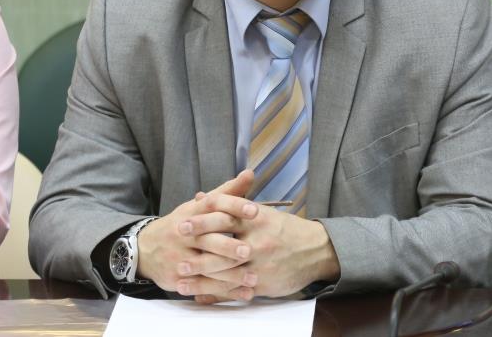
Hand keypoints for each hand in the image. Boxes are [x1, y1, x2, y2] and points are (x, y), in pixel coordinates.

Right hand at [136, 171, 258, 299]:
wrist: (146, 249)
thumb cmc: (182, 225)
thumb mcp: (200, 206)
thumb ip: (227, 192)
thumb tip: (250, 173)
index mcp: (192, 212)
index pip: (213, 205)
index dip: (233, 206)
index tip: (254, 210)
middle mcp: (184, 233)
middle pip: (208, 239)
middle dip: (228, 246)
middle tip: (249, 251)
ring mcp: (179, 257)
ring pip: (207, 267)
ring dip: (230, 275)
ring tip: (253, 278)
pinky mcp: (177, 278)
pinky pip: (203, 286)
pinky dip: (224, 291)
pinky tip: (244, 293)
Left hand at [179, 192, 340, 301]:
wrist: (316, 251)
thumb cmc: (287, 230)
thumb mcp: (263, 213)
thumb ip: (232, 206)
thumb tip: (201, 197)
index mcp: (258, 219)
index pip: (227, 214)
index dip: (203, 217)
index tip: (183, 220)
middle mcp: (258, 240)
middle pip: (222, 242)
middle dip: (197, 245)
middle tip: (175, 246)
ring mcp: (260, 263)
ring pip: (225, 270)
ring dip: (200, 274)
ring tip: (179, 275)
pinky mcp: (262, 282)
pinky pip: (235, 290)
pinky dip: (216, 293)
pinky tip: (198, 294)